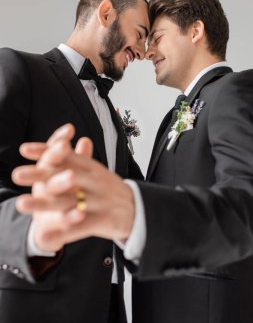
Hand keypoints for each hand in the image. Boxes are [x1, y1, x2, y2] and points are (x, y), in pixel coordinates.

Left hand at [12, 124, 134, 250]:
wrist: (137, 208)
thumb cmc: (110, 189)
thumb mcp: (98, 171)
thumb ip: (81, 158)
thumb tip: (71, 138)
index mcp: (91, 168)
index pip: (67, 156)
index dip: (46, 151)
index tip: (25, 149)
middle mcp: (94, 181)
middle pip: (64, 176)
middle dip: (39, 175)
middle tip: (17, 174)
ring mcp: (99, 200)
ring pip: (67, 201)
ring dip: (43, 203)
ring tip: (21, 203)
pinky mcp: (103, 219)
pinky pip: (80, 226)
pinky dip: (63, 230)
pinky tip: (45, 233)